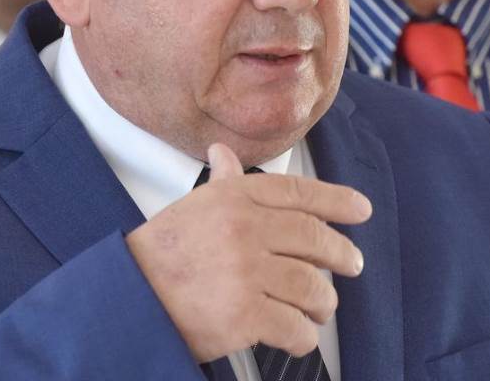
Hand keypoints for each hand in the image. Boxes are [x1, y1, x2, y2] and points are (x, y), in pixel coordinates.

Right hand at [125, 143, 371, 362]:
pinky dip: (303, 336)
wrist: (128, 297)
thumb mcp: (191, 208)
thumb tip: (224, 154)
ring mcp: (245, 272)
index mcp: (234, 198)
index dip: (336, 201)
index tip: (361, 210)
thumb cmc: (160, 254)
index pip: (298, 193)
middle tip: (352, 264)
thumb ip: (221, 184)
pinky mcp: (244, 315)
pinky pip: (294, 327)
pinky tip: (299, 336)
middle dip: (341, 254)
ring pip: (311, 286)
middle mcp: (244, 229)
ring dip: (323, 302)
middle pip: (314, 239)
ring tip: (321, 308)